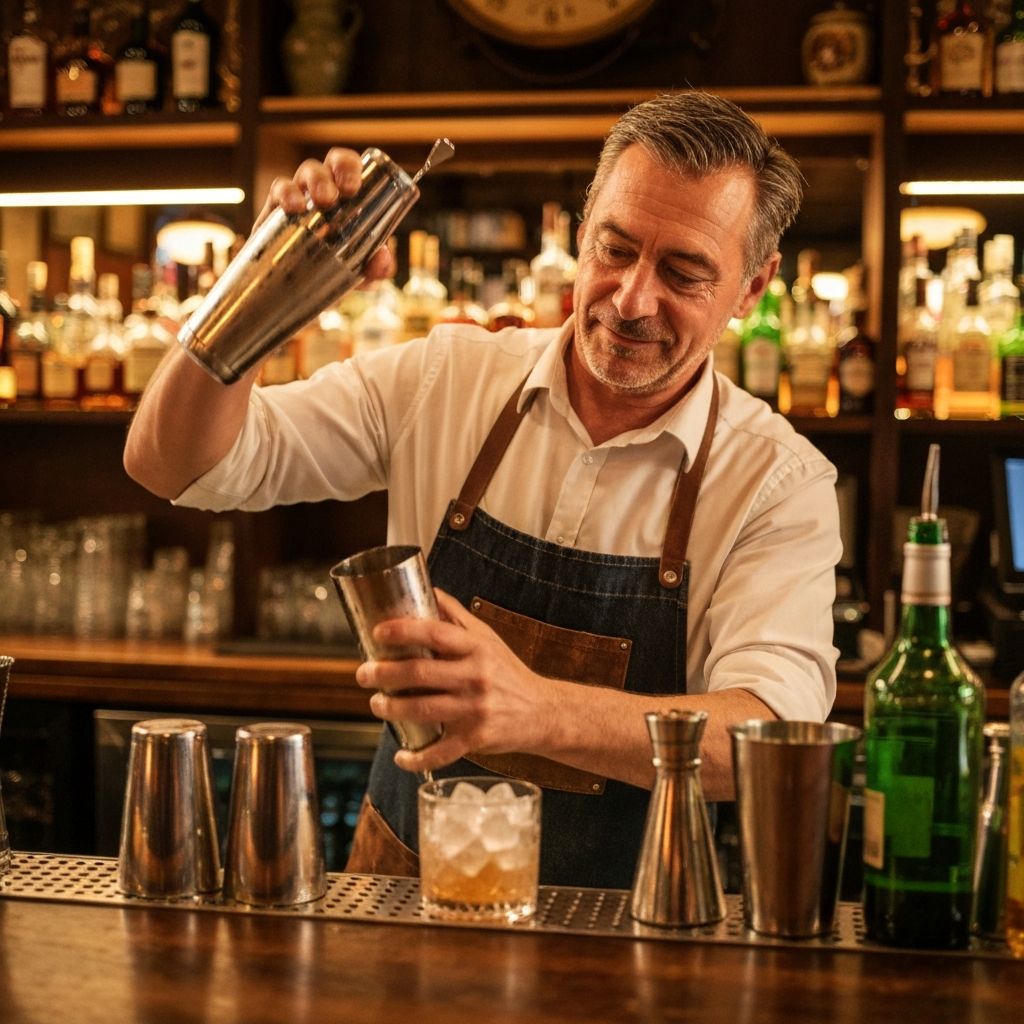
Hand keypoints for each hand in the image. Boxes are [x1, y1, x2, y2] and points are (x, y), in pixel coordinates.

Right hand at [252, 147, 394, 281]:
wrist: (295, 293)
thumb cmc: (332, 274)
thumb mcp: (360, 276)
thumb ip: (376, 269)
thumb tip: (384, 259)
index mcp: (346, 198)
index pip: (351, 169)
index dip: (353, 167)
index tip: (356, 186)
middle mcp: (323, 191)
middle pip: (330, 163)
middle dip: (340, 167)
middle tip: (347, 190)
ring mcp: (300, 198)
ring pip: (306, 172)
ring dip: (316, 179)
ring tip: (323, 200)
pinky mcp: (275, 212)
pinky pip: (278, 190)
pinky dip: (286, 193)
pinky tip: (293, 207)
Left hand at [354, 589, 553, 773]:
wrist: (543, 711)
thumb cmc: (508, 672)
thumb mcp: (487, 638)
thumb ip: (456, 616)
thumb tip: (427, 589)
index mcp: (476, 648)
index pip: (435, 633)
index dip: (403, 631)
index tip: (378, 633)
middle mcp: (476, 676)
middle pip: (420, 673)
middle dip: (384, 673)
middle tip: (363, 673)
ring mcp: (475, 709)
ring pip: (423, 710)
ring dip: (391, 708)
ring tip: (376, 703)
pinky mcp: (476, 738)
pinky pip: (440, 752)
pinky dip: (416, 757)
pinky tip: (401, 755)